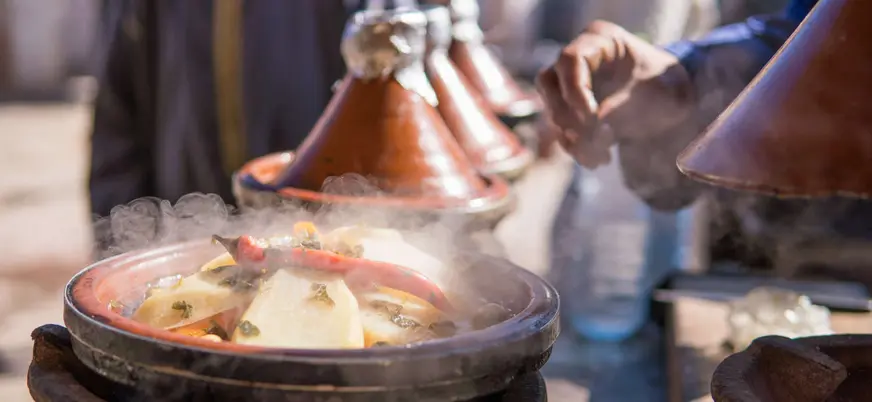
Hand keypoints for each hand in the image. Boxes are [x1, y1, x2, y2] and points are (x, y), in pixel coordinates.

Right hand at [535, 21, 694, 167]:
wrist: (671, 104)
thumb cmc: (667, 89)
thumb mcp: (651, 95)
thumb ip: (617, 107)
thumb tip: (589, 126)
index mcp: (600, 40)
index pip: (570, 60)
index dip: (575, 90)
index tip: (593, 118)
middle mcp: (577, 59)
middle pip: (549, 84)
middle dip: (570, 117)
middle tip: (600, 138)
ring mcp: (568, 84)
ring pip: (553, 110)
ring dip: (574, 139)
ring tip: (604, 156)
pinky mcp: (569, 109)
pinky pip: (561, 129)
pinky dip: (577, 148)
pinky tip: (601, 158)